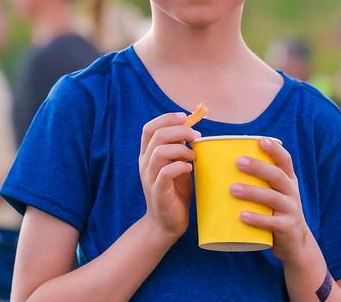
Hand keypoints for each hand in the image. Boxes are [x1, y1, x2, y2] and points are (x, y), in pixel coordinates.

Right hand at [139, 112, 199, 242]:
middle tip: (196, 136)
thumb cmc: (174, 193)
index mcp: (147, 155)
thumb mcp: (175, 166)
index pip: (149, 128)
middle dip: (179, 131)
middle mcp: (145, 163)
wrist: (165, 223)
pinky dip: (180, 166)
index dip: (166, 118)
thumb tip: (190, 131)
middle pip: (156, 135)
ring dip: (181, 149)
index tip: (185, 117)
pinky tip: (190, 168)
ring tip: (193, 155)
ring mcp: (150, 177)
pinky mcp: (158, 191)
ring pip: (159, 151)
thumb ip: (178, 150)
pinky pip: (166, 172)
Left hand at [231, 137, 315, 265]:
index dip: (275, 149)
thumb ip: (255, 180)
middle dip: (258, 167)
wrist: (294, 243)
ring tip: (233, 189)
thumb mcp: (270, 194)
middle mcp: (292, 192)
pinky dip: (257, 219)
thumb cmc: (272, 212)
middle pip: (277, 176)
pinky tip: (242, 216)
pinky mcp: (287, 228)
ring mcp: (291, 210)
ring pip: (273, 198)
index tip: (261, 140)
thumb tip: (216, 164)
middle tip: (238, 162)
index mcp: (287, 180)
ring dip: (252, 192)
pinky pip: (272, 223)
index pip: (285, 160)